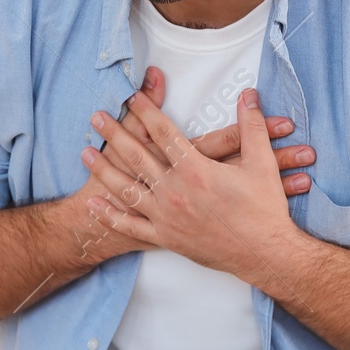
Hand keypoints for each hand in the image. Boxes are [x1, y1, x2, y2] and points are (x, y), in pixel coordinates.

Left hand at [81, 85, 300, 279]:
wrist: (264, 254)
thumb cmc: (264, 209)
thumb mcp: (262, 162)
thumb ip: (252, 125)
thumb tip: (248, 95)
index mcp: (195, 170)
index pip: (163, 133)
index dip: (146, 112)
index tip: (132, 97)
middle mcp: (175, 192)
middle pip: (136, 156)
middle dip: (114, 134)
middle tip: (96, 117)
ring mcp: (167, 217)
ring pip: (127, 189)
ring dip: (103, 170)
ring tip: (85, 153)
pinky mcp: (166, 238)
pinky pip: (131, 226)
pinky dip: (110, 215)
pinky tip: (94, 203)